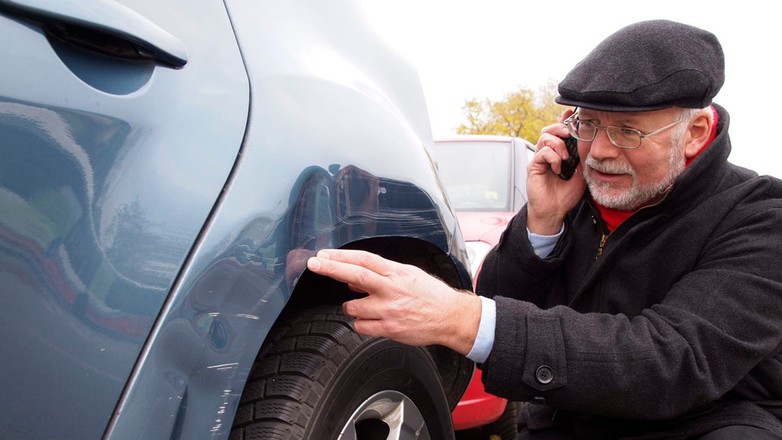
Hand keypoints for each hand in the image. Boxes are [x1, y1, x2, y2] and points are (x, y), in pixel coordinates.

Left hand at [306, 249, 480, 355]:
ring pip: (352, 307)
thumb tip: (352, 279)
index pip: (364, 259)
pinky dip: (361, 323)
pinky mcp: (389, 329)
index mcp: (396, 273)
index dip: (341, 256)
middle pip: (355, 275)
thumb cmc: (430, 294)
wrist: (450, 317)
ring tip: (366, 306)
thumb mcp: (407, 275)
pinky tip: (374, 320)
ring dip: (352, 306)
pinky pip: (361, 326)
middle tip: (313, 264)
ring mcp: (389, 310)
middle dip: (331, 268)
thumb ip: (380, 275)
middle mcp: (391, 289)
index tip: (323, 255)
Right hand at [527, 109, 586, 234]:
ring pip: (544, 138)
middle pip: (548, 130)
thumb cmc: (566, 195)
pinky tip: (558, 168)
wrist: (555, 211)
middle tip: (569, 133)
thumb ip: (582, 158)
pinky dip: (552, 157)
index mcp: (558, 153)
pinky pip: (542, 152)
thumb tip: (589, 143)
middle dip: (560, 127)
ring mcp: (540, 159)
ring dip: (558, 144)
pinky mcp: (534, 166)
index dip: (565, 121)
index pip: (559, 132)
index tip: (572, 114)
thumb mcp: (581, 173)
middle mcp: (547, 154)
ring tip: (565, 157)